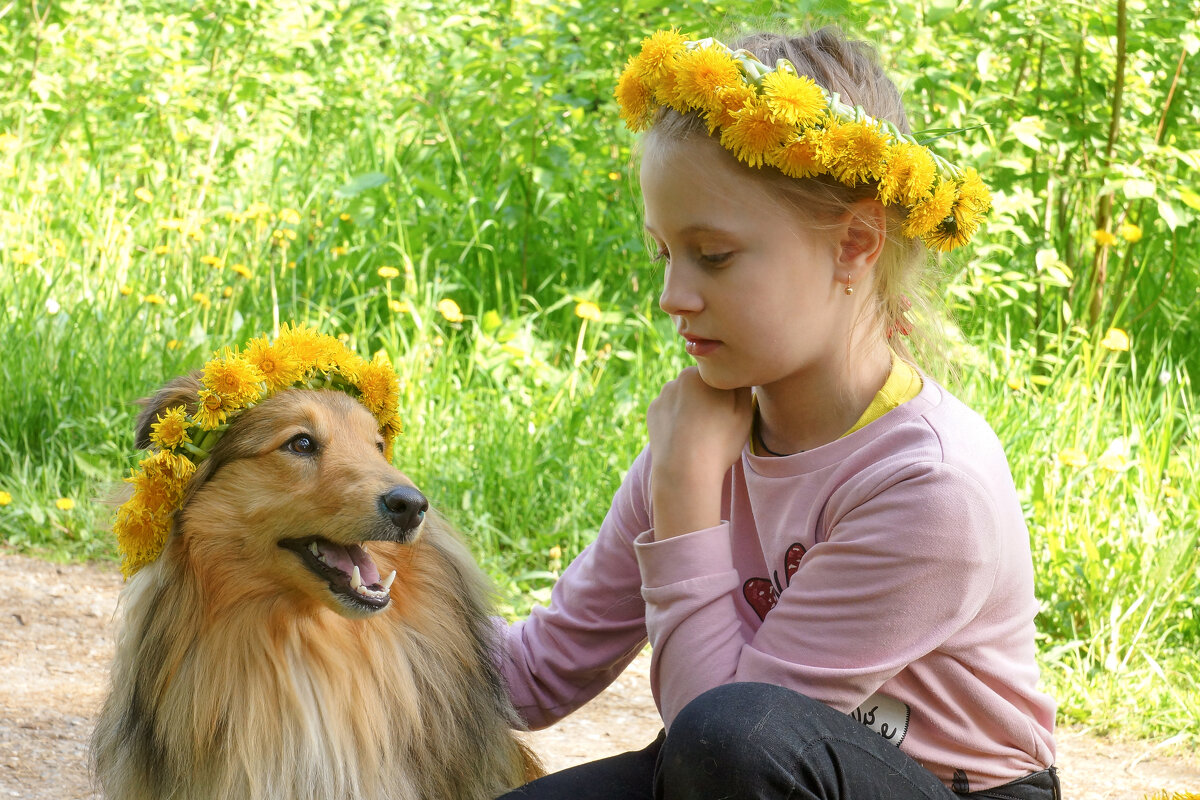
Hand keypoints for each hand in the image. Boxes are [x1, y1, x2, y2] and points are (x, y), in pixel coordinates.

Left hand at [646, 367, 752, 539]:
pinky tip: (683, 435)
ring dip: (691, 407)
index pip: (720, 375)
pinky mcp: (652, 411)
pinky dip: (676, 418)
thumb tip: (738, 375)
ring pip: (683, 397)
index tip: (729, 412)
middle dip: (707, 397)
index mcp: (702, 374)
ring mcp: (663, 395)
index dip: (727, 394)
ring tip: (698, 432)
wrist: (684, 471)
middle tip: (715, 423)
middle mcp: (679, 378)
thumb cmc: (719, 442)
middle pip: (700, 384)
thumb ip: (742, 386)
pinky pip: (670, 410)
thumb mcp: (744, 412)